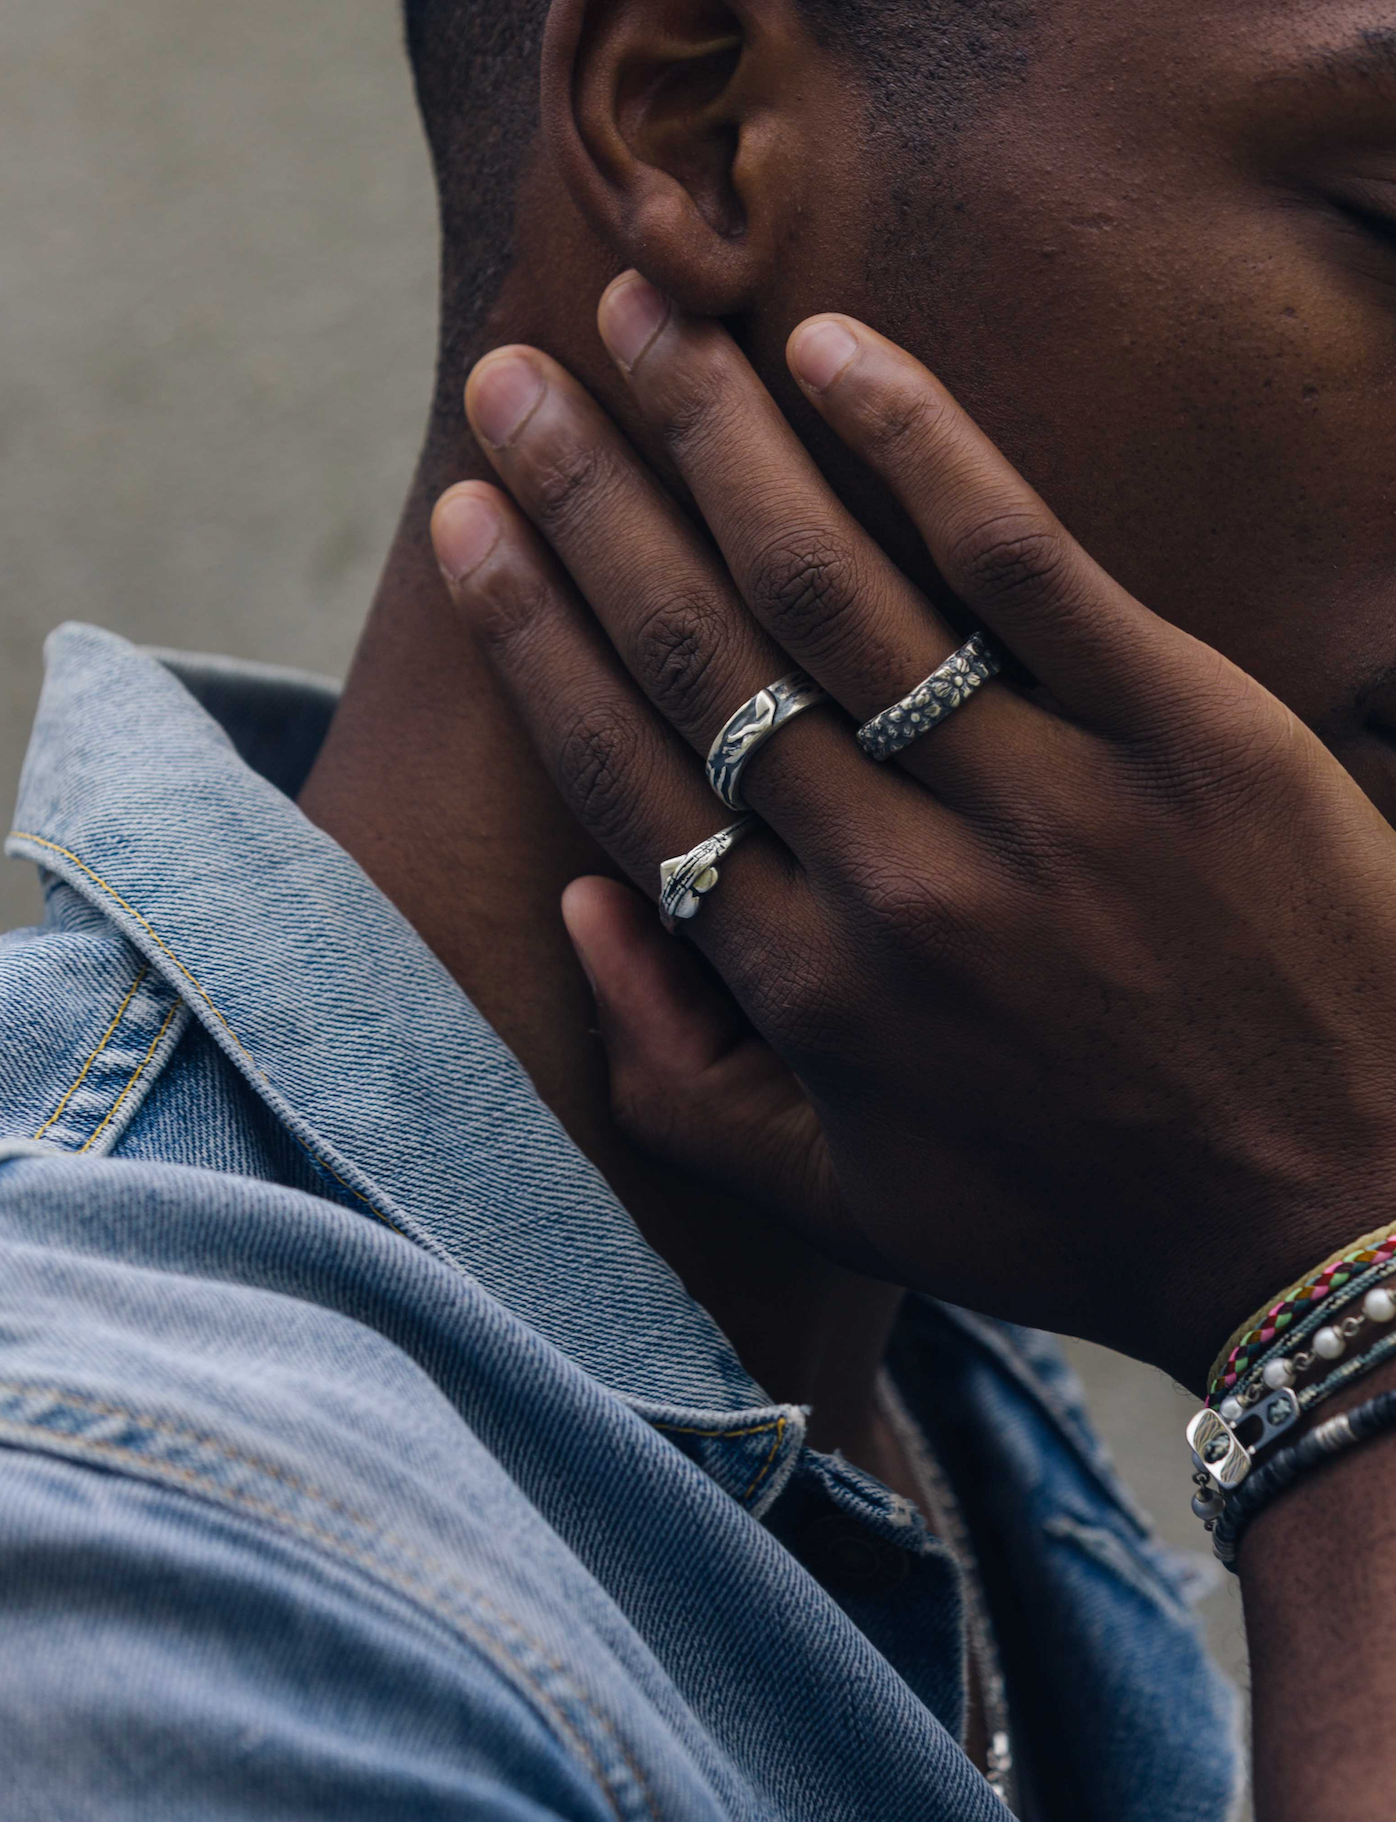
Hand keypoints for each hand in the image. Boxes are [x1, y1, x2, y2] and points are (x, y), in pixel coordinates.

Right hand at [431, 274, 1395, 1391]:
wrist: (1330, 1223)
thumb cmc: (1074, 1215)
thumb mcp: (842, 1201)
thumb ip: (676, 1075)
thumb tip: (583, 906)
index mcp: (801, 989)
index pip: (625, 771)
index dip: (530, 635)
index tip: (466, 521)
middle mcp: (888, 883)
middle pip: (697, 653)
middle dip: (584, 500)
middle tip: (513, 379)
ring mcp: (1034, 798)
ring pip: (826, 585)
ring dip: (713, 436)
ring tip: (638, 317)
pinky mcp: (1178, 731)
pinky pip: (1019, 561)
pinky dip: (921, 442)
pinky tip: (831, 348)